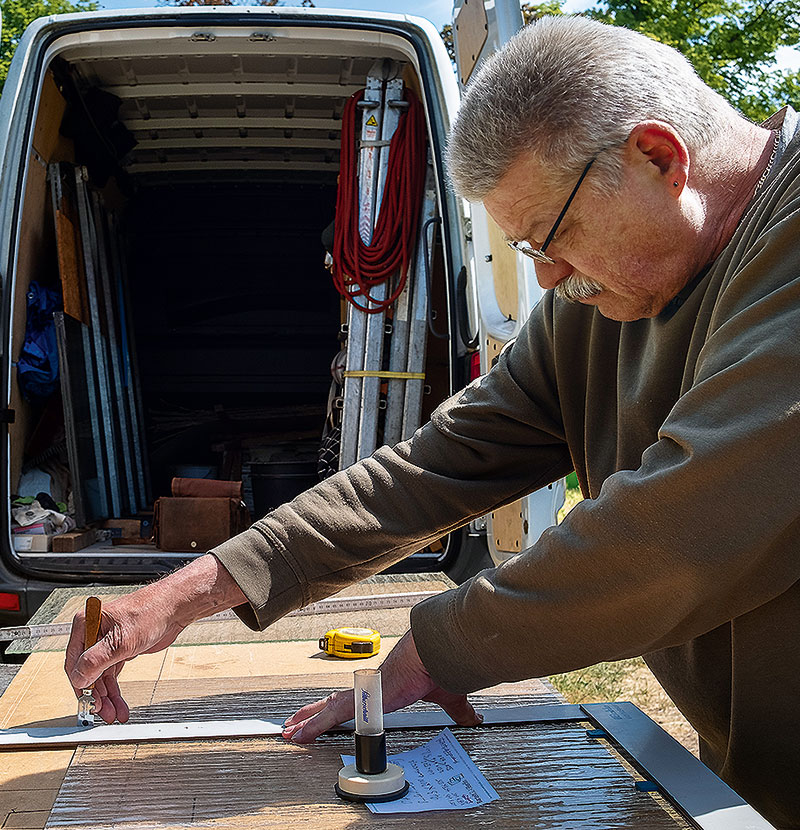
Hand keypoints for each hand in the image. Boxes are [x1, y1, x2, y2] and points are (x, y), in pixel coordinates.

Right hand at [65, 591, 186, 723]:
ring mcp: (107, 643)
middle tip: (104, 712)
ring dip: (107, 696)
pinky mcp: (120, 650)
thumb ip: (96, 661)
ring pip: (101, 676)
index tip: (88, 702)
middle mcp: (94, 633)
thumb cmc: (151, 612)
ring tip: (114, 713)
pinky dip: (115, 690)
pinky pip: (113, 674)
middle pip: (87, 672)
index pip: (74, 661)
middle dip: (96, 695)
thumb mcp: (121, 640)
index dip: (80, 684)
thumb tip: (78, 678)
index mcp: (86, 624)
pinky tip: (119, 704)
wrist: (174, 608)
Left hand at [282, 629, 482, 742]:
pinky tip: (300, 733)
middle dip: (313, 712)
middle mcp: (368, 690)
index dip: (339, 707)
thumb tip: (471, 718)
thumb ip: (456, 710)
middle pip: (333, 703)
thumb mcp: (445, 697)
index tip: (327, 712)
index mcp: (385, 688)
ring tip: (289, 730)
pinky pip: (329, 716)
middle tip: (294, 721)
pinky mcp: (360, 701)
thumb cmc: (435, 667)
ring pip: (326, 709)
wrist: (432, 654)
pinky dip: (313, 725)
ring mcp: (361, 695)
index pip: (356, 700)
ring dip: (307, 720)